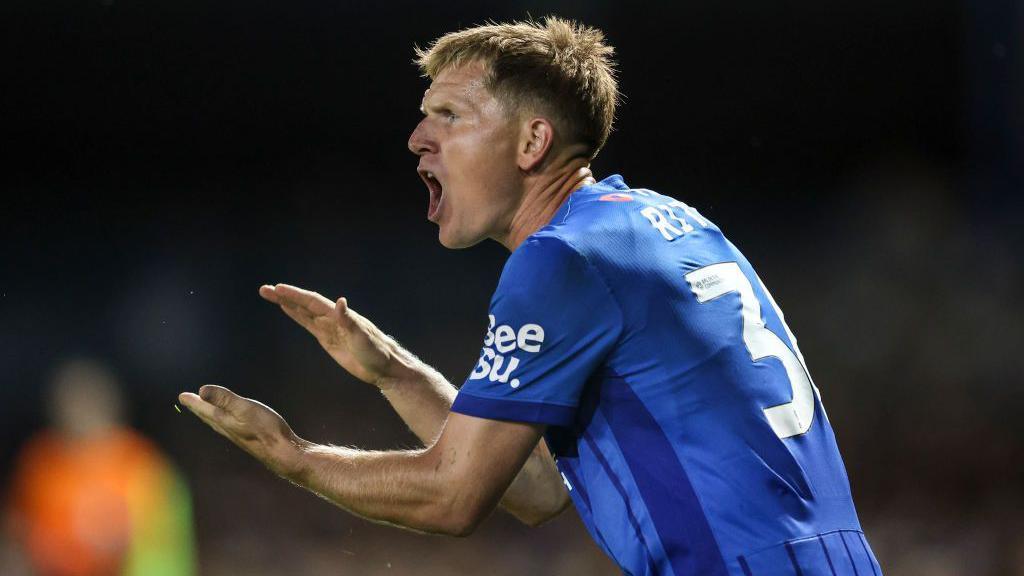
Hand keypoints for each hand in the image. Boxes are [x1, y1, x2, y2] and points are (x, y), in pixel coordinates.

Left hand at [178, 385, 307, 478]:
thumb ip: (224, 399)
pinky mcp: (249, 437)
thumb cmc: (265, 430)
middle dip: (199, 408)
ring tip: (206, 410)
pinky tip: (232, 421)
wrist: (282, 453)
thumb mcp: (245, 409)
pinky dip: (224, 420)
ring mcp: (238, 434)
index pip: (204, 409)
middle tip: (189, 401)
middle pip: (208, 417)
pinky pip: (230, 426)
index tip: (181, 396)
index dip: (193, 402)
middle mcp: (228, 429)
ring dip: (210, 415)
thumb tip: (201, 390)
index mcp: (224, 421)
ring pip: (218, 423)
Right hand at [259, 284, 413, 388]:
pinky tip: (287, 309)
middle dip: (284, 296)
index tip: (277, 289)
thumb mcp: (363, 337)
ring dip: (287, 303)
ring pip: (303, 312)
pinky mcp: (328, 339)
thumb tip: (340, 301)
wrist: (384, 367)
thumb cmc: (376, 352)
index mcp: (339, 315)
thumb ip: (350, 321)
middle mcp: (332, 318)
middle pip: (303, 304)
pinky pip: (309, 325)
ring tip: (270, 294)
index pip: (312, 302)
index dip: (294, 295)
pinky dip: (297, 316)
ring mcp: (329, 328)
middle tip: (264, 289)